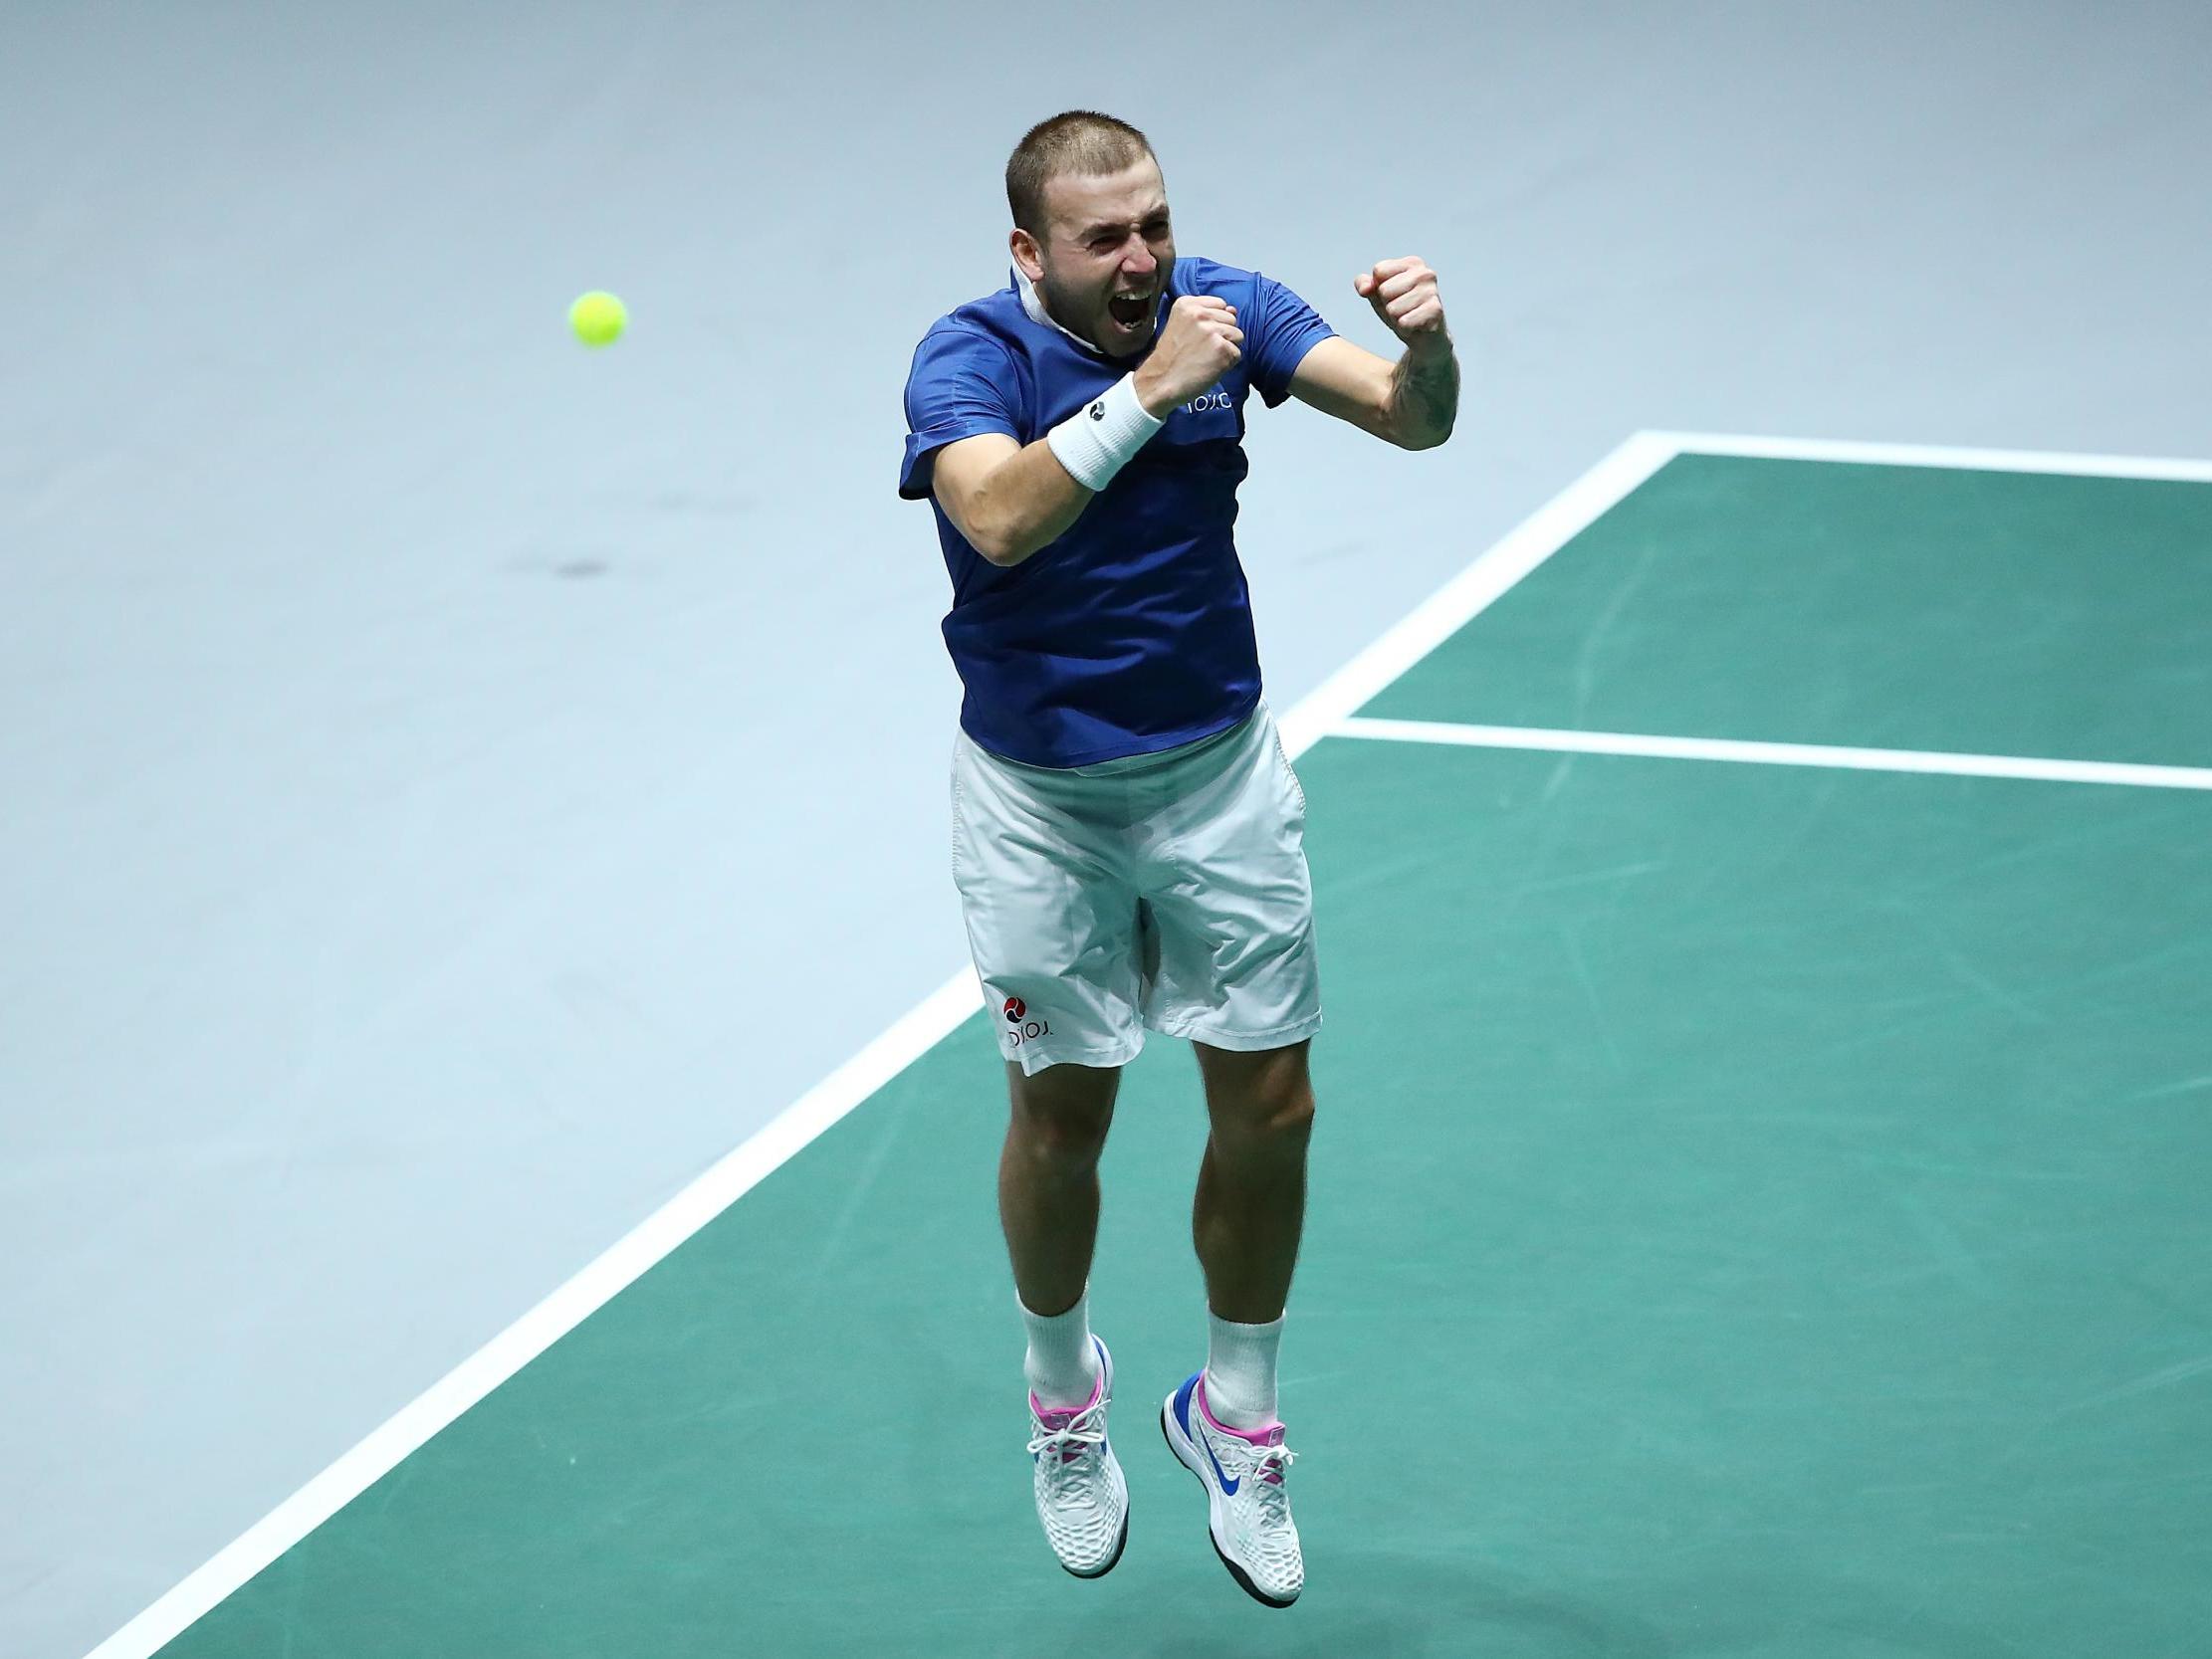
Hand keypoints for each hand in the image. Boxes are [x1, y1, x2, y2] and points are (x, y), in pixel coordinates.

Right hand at [1132, 295, 1242, 416]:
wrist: (1160, 382)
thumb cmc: (1170, 357)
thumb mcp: (1181, 325)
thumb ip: (1207, 315)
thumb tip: (1234, 310)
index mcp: (1187, 304)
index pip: (1220, 304)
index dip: (1215, 321)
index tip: (1200, 334)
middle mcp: (1200, 313)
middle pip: (1231, 319)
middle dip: (1222, 334)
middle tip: (1202, 348)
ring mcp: (1212, 331)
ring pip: (1238, 335)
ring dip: (1227, 348)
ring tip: (1206, 357)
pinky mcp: (1222, 349)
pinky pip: (1237, 354)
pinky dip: (1227, 364)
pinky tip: (1209, 367)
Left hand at [1353, 257, 1447, 353]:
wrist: (1424, 338)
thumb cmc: (1400, 311)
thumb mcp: (1377, 296)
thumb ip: (1364, 285)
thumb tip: (1364, 289)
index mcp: (1412, 263)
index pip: (1379, 271)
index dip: (1379, 289)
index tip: (1394, 296)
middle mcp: (1425, 273)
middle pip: (1384, 290)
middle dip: (1388, 306)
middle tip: (1402, 310)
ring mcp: (1432, 291)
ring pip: (1392, 309)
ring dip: (1396, 319)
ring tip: (1409, 318)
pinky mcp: (1435, 311)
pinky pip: (1404, 323)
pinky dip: (1405, 329)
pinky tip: (1415, 327)